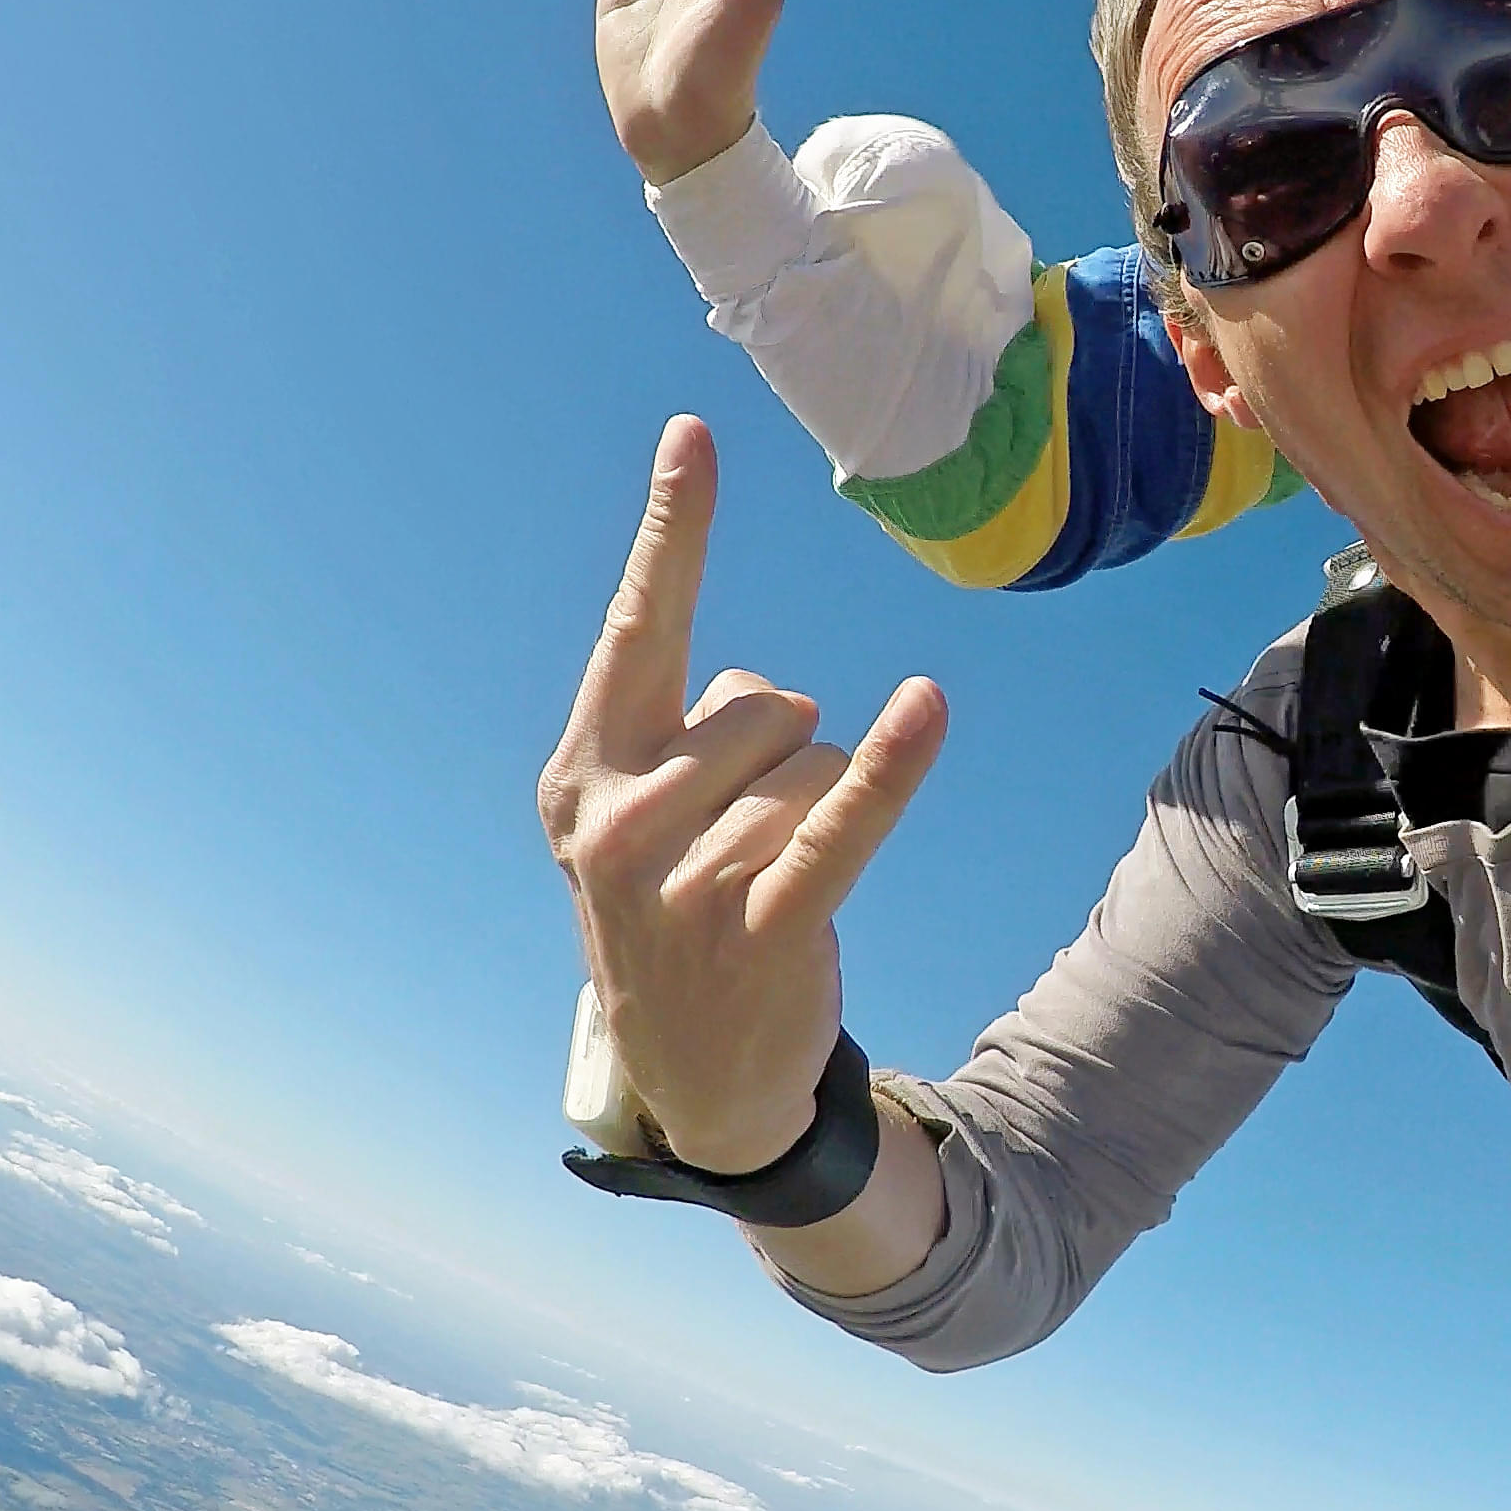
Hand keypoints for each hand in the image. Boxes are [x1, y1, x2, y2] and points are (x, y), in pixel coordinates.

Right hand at [538, 416, 946, 1172]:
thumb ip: (699, 726)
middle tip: (741, 843)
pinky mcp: (760, 927)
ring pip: (815, 761)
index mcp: (582, 773)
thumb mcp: (652, 814)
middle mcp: (617, 820)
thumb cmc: (682, 906)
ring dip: (818, 811)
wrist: (697, 1078)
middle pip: (767, 702)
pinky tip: (928, 709)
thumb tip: (777, 701)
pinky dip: (890, 770)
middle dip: (782, 755)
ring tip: (766, 886)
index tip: (697, 433)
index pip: (639, 628)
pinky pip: (841, 822)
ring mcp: (682, 881)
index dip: (675, 530)